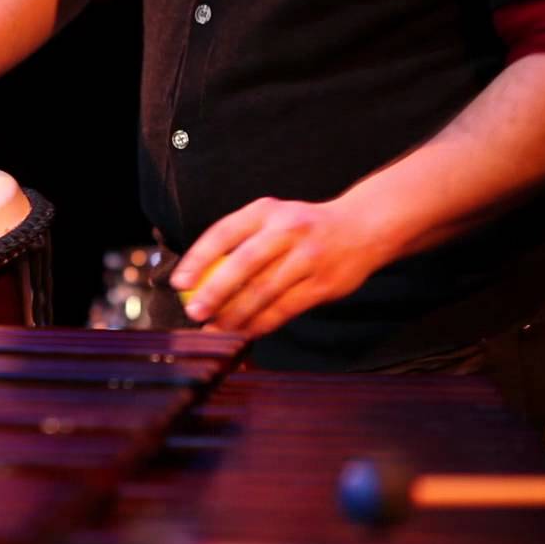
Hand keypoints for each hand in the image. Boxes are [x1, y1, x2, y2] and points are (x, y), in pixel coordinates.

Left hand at [170, 196, 395, 337]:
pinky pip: (285, 309)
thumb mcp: (272, 219)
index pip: (224, 232)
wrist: (363, 227)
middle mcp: (288, 229)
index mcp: (266, 211)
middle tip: (195, 312)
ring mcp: (309, 257)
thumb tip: (196, 280)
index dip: (199, 258)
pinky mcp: (324, 284)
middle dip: (215, 291)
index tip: (180, 282)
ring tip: (215, 329)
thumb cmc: (304, 228)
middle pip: (245, 263)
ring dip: (236, 315)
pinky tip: (244, 332)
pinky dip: (261, 323)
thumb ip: (239, 241)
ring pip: (265, 291)